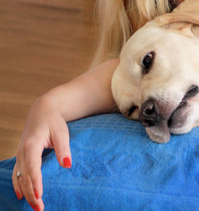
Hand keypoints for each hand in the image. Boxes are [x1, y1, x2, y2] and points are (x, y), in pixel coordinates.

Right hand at [12, 94, 71, 210]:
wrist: (42, 111)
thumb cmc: (54, 121)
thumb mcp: (62, 132)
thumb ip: (63, 149)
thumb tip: (67, 165)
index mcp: (32, 145)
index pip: (33, 167)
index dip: (35, 182)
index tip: (40, 195)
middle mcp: (22, 152)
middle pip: (25, 177)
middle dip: (31, 193)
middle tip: (39, 208)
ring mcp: (20, 154)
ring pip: (19, 177)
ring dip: (25, 192)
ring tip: (34, 206)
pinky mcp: (21, 156)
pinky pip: (16, 174)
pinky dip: (18, 185)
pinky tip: (20, 196)